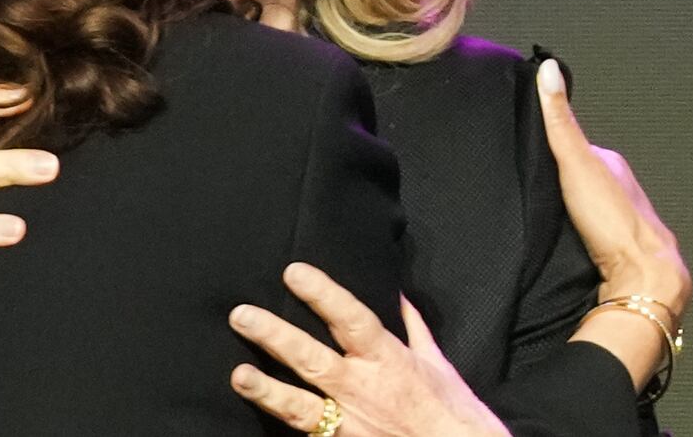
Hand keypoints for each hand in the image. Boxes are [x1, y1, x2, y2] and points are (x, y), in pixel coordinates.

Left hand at [228, 262, 508, 436]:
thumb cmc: (455, 412)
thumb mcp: (437, 363)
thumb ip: (413, 329)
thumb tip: (399, 296)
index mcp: (389, 360)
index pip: (351, 319)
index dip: (322, 294)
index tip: (293, 272)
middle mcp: (364, 390)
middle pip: (313, 359)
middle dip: (276, 336)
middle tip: (241, 315)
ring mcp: (351, 424)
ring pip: (301, 406)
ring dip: (267, 391)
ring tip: (238, 375)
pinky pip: (310, 436)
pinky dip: (285, 425)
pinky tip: (258, 416)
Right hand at [536, 59, 690, 383]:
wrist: (642, 277)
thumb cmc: (612, 220)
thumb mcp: (576, 163)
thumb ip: (560, 121)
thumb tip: (549, 68)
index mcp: (614, 166)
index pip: (578, 146)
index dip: (553, 147)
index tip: (528, 147)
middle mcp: (624, 190)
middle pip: (587, 178)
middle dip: (563, 181)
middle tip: (532, 184)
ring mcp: (625, 222)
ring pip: (593, 208)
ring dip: (573, 211)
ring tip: (545, 214)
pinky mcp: (621, 253)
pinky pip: (596, 234)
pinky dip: (581, 233)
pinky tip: (567, 242)